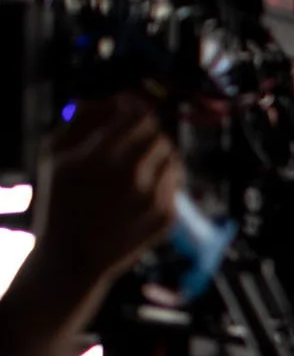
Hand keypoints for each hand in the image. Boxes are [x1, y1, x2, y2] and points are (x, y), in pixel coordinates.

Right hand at [34, 94, 180, 290]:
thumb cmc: (60, 200)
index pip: (136, 116)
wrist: (75, 257)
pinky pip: (175, 183)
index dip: (134, 110)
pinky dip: (163, 178)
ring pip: (173, 157)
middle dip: (148, 131)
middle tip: (135, 136)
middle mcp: (133, 176)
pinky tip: (143, 185)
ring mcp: (154, 199)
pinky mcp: (168, 216)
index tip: (129, 113)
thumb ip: (82, 120)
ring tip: (138, 161)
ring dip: (159, 153)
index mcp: (102, 156)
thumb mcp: (55, 155)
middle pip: (158, 135)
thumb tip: (113, 98)